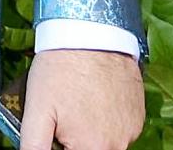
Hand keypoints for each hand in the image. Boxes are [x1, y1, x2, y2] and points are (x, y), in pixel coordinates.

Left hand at [20, 49, 143, 149]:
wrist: (92, 34)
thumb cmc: (61, 69)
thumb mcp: (36, 109)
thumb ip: (34, 145)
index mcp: (91, 148)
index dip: (60, 144)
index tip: (56, 130)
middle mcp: (117, 145)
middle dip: (76, 139)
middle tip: (65, 112)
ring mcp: (131, 131)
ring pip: (107, 143)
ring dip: (92, 131)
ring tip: (78, 102)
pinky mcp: (138, 116)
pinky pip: (120, 129)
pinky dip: (108, 119)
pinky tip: (95, 97)